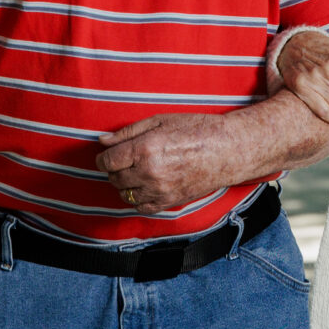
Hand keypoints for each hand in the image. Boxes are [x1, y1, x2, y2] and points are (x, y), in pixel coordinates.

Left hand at [94, 110, 240, 211]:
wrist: (226, 150)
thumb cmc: (196, 129)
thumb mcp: (160, 121)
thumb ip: (128, 132)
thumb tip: (103, 141)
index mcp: (145, 149)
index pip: (107, 161)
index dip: (102, 158)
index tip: (106, 155)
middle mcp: (149, 172)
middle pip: (114, 178)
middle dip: (114, 169)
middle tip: (125, 160)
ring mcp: (159, 190)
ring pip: (125, 195)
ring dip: (125, 184)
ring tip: (137, 171)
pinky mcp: (169, 202)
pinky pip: (141, 207)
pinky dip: (137, 199)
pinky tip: (145, 186)